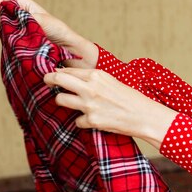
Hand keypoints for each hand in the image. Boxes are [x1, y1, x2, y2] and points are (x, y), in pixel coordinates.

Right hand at [0, 0, 98, 68]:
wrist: (69, 52)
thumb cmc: (59, 32)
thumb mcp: (42, 20)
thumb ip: (23, 16)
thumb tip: (2, 12)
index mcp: (24, 6)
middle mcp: (18, 18)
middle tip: (12, 25)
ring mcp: (17, 31)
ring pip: (0, 28)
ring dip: (5, 31)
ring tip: (20, 36)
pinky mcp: (18, 45)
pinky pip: (6, 42)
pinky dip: (9, 42)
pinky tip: (17, 45)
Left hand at [43, 67, 176, 149]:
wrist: (145, 116)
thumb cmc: (132, 99)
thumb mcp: (112, 82)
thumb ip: (93, 79)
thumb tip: (71, 77)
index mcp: (97, 75)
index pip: (68, 70)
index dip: (58, 72)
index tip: (54, 76)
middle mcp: (91, 88)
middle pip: (58, 80)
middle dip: (48, 80)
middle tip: (47, 82)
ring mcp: (89, 105)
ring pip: (60, 100)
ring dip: (63, 101)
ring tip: (71, 103)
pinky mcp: (92, 120)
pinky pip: (76, 120)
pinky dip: (82, 121)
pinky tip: (93, 119)